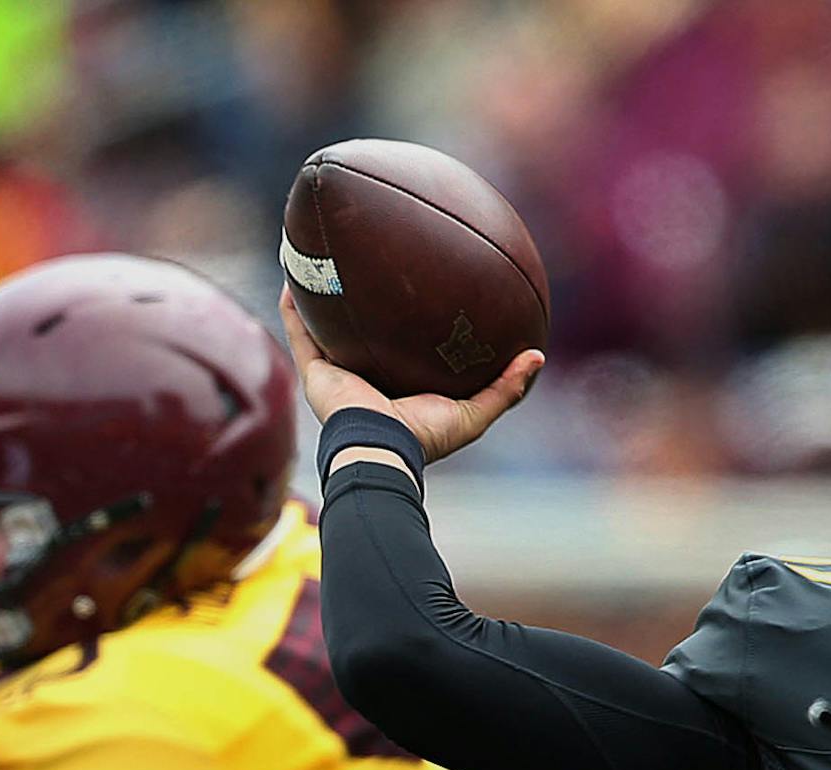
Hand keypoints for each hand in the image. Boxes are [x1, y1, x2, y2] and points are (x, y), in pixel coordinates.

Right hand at [277, 285, 543, 465]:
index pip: (405, 348)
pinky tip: (292, 275)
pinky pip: (300, 331)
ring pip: (326, 327)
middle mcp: (367, 376)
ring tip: (324, 259)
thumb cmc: (426, 438)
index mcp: (399, 385)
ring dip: (321, 297)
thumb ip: (505, 388)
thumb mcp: (475, 413)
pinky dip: (293, 306)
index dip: (411, 323)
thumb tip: (538, 356)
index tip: (421, 292)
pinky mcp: (315, 372)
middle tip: (374, 266)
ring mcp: (338, 374)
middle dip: (366, 302)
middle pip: (365, 332)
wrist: (381, 450)